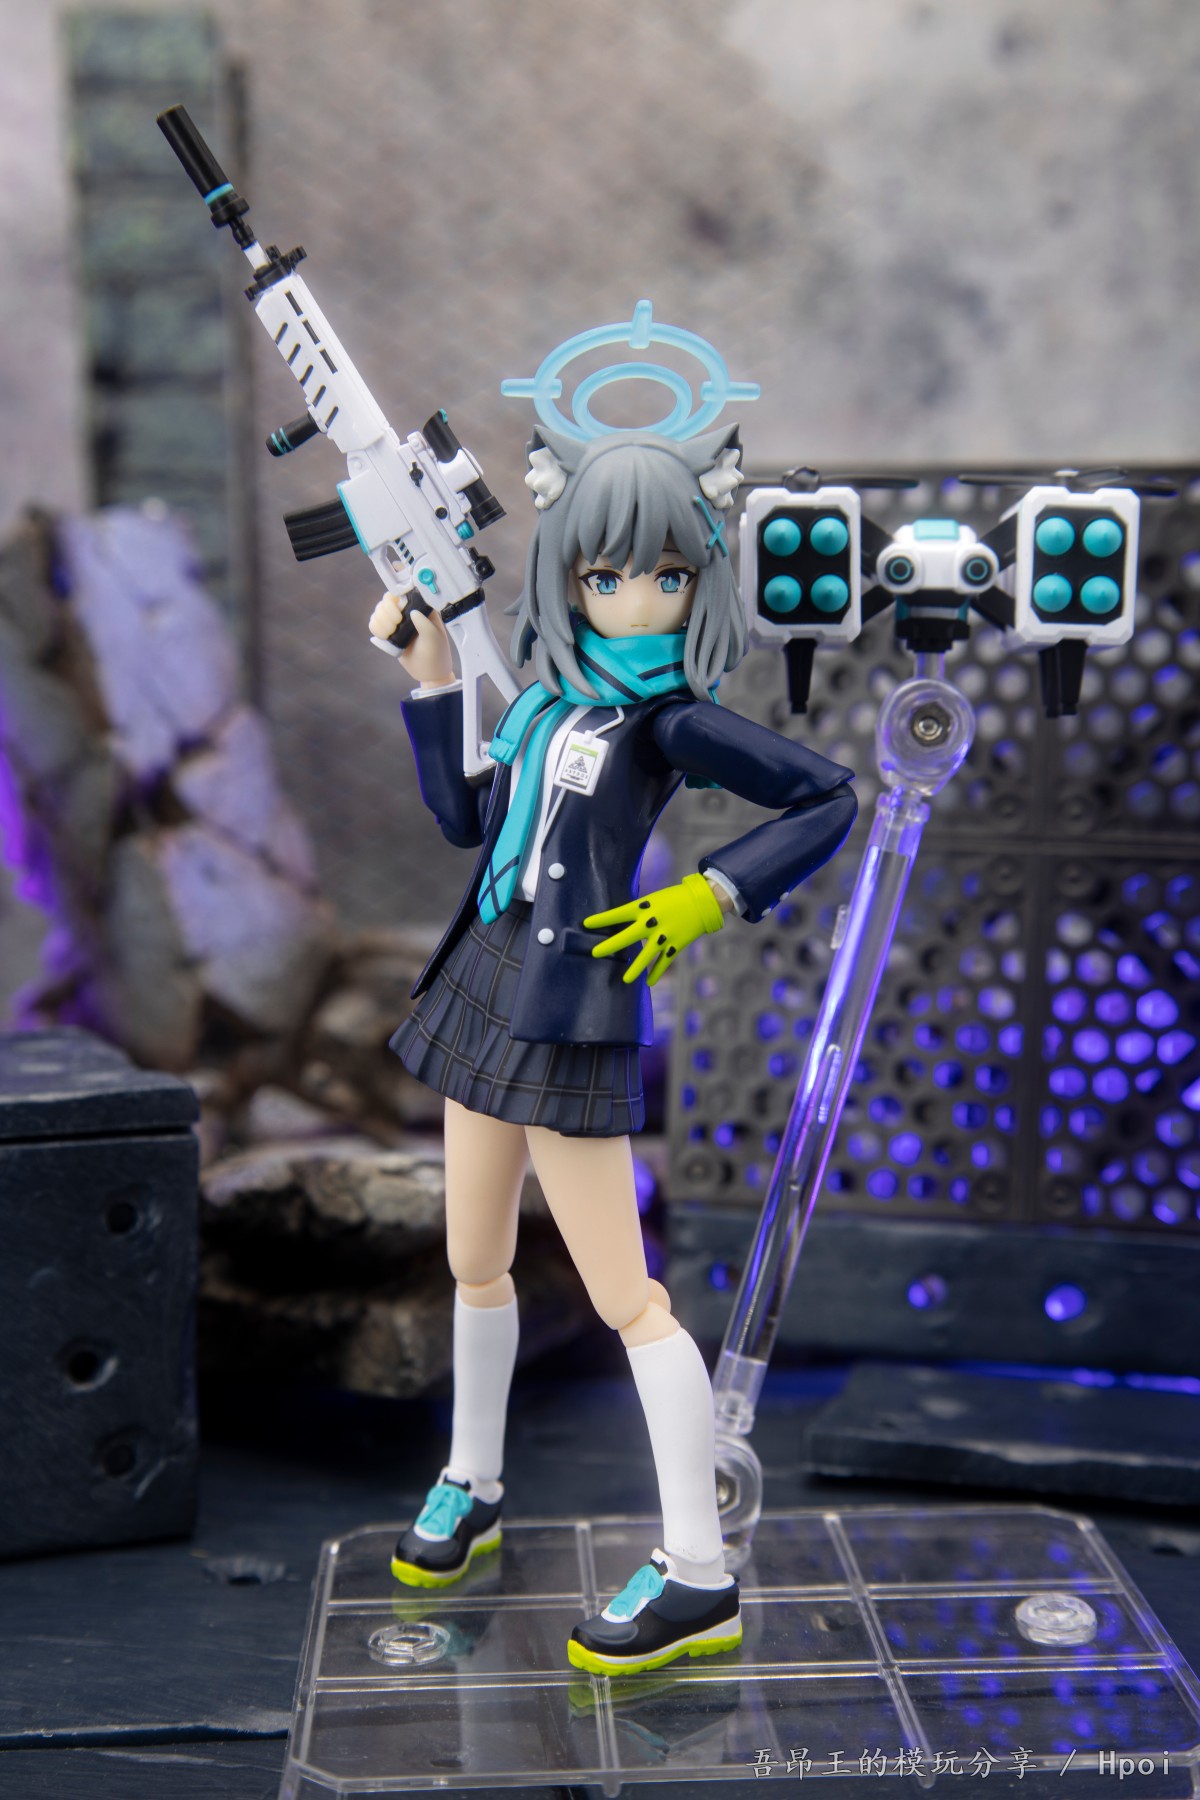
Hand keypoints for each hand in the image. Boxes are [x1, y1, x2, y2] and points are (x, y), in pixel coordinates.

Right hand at [370, 591, 453, 686]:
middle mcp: (408, 611)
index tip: (398, 611)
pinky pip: (374, 623)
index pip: (404, 590)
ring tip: (392, 633)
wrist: (428, 673)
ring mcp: (397, 621)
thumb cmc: (436, 654)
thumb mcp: (434, 639)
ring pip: (378, 611)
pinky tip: (386, 637)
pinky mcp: (389, 632)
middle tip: (396, 624)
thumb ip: (425, 624)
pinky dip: (376, 628)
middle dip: (387, 612)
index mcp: (422, 607)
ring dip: (381, 621)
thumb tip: (413, 612)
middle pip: (387, 600)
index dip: (395, 596)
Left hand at [584, 873, 724, 986]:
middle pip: (627, 936)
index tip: (586, 923)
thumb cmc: (675, 898)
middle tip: (594, 953)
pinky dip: (657, 972)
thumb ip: (639, 911)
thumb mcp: (654, 899)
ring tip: (625, 980)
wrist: (703, 901)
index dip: (602, 919)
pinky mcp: (676, 944)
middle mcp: (652, 921)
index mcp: (645, 907)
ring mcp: (664, 934)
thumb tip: (624, 922)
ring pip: (646, 955)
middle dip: (610, 945)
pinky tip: (648, 983)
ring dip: (635, 968)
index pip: (618, 913)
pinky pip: (664, 961)